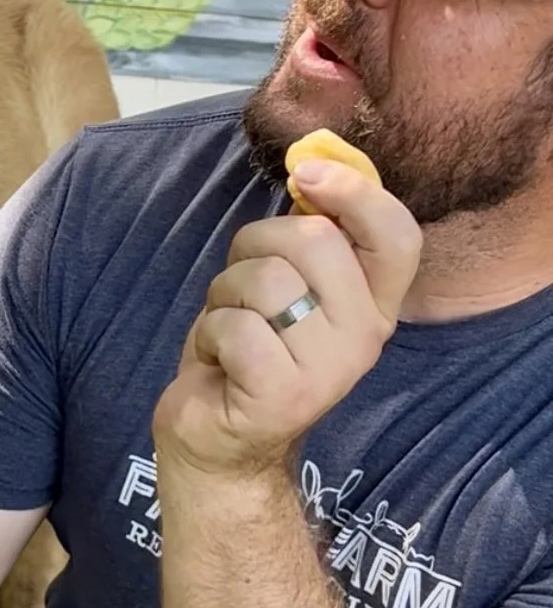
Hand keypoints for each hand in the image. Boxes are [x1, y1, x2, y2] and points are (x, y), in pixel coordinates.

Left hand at [153, 158, 420, 475]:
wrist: (218, 440)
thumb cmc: (248, 348)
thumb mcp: (285, 283)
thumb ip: (308, 237)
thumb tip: (313, 167)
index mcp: (374, 303)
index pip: (398, 235)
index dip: (357, 192)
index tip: (308, 174)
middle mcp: (365, 336)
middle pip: (315, 242)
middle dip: (255, 244)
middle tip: (241, 286)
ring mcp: (329, 371)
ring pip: (265, 281)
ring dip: (224, 294)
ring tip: (229, 329)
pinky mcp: (284, 396)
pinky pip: (235, 327)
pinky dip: (209, 333)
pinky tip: (217, 361)